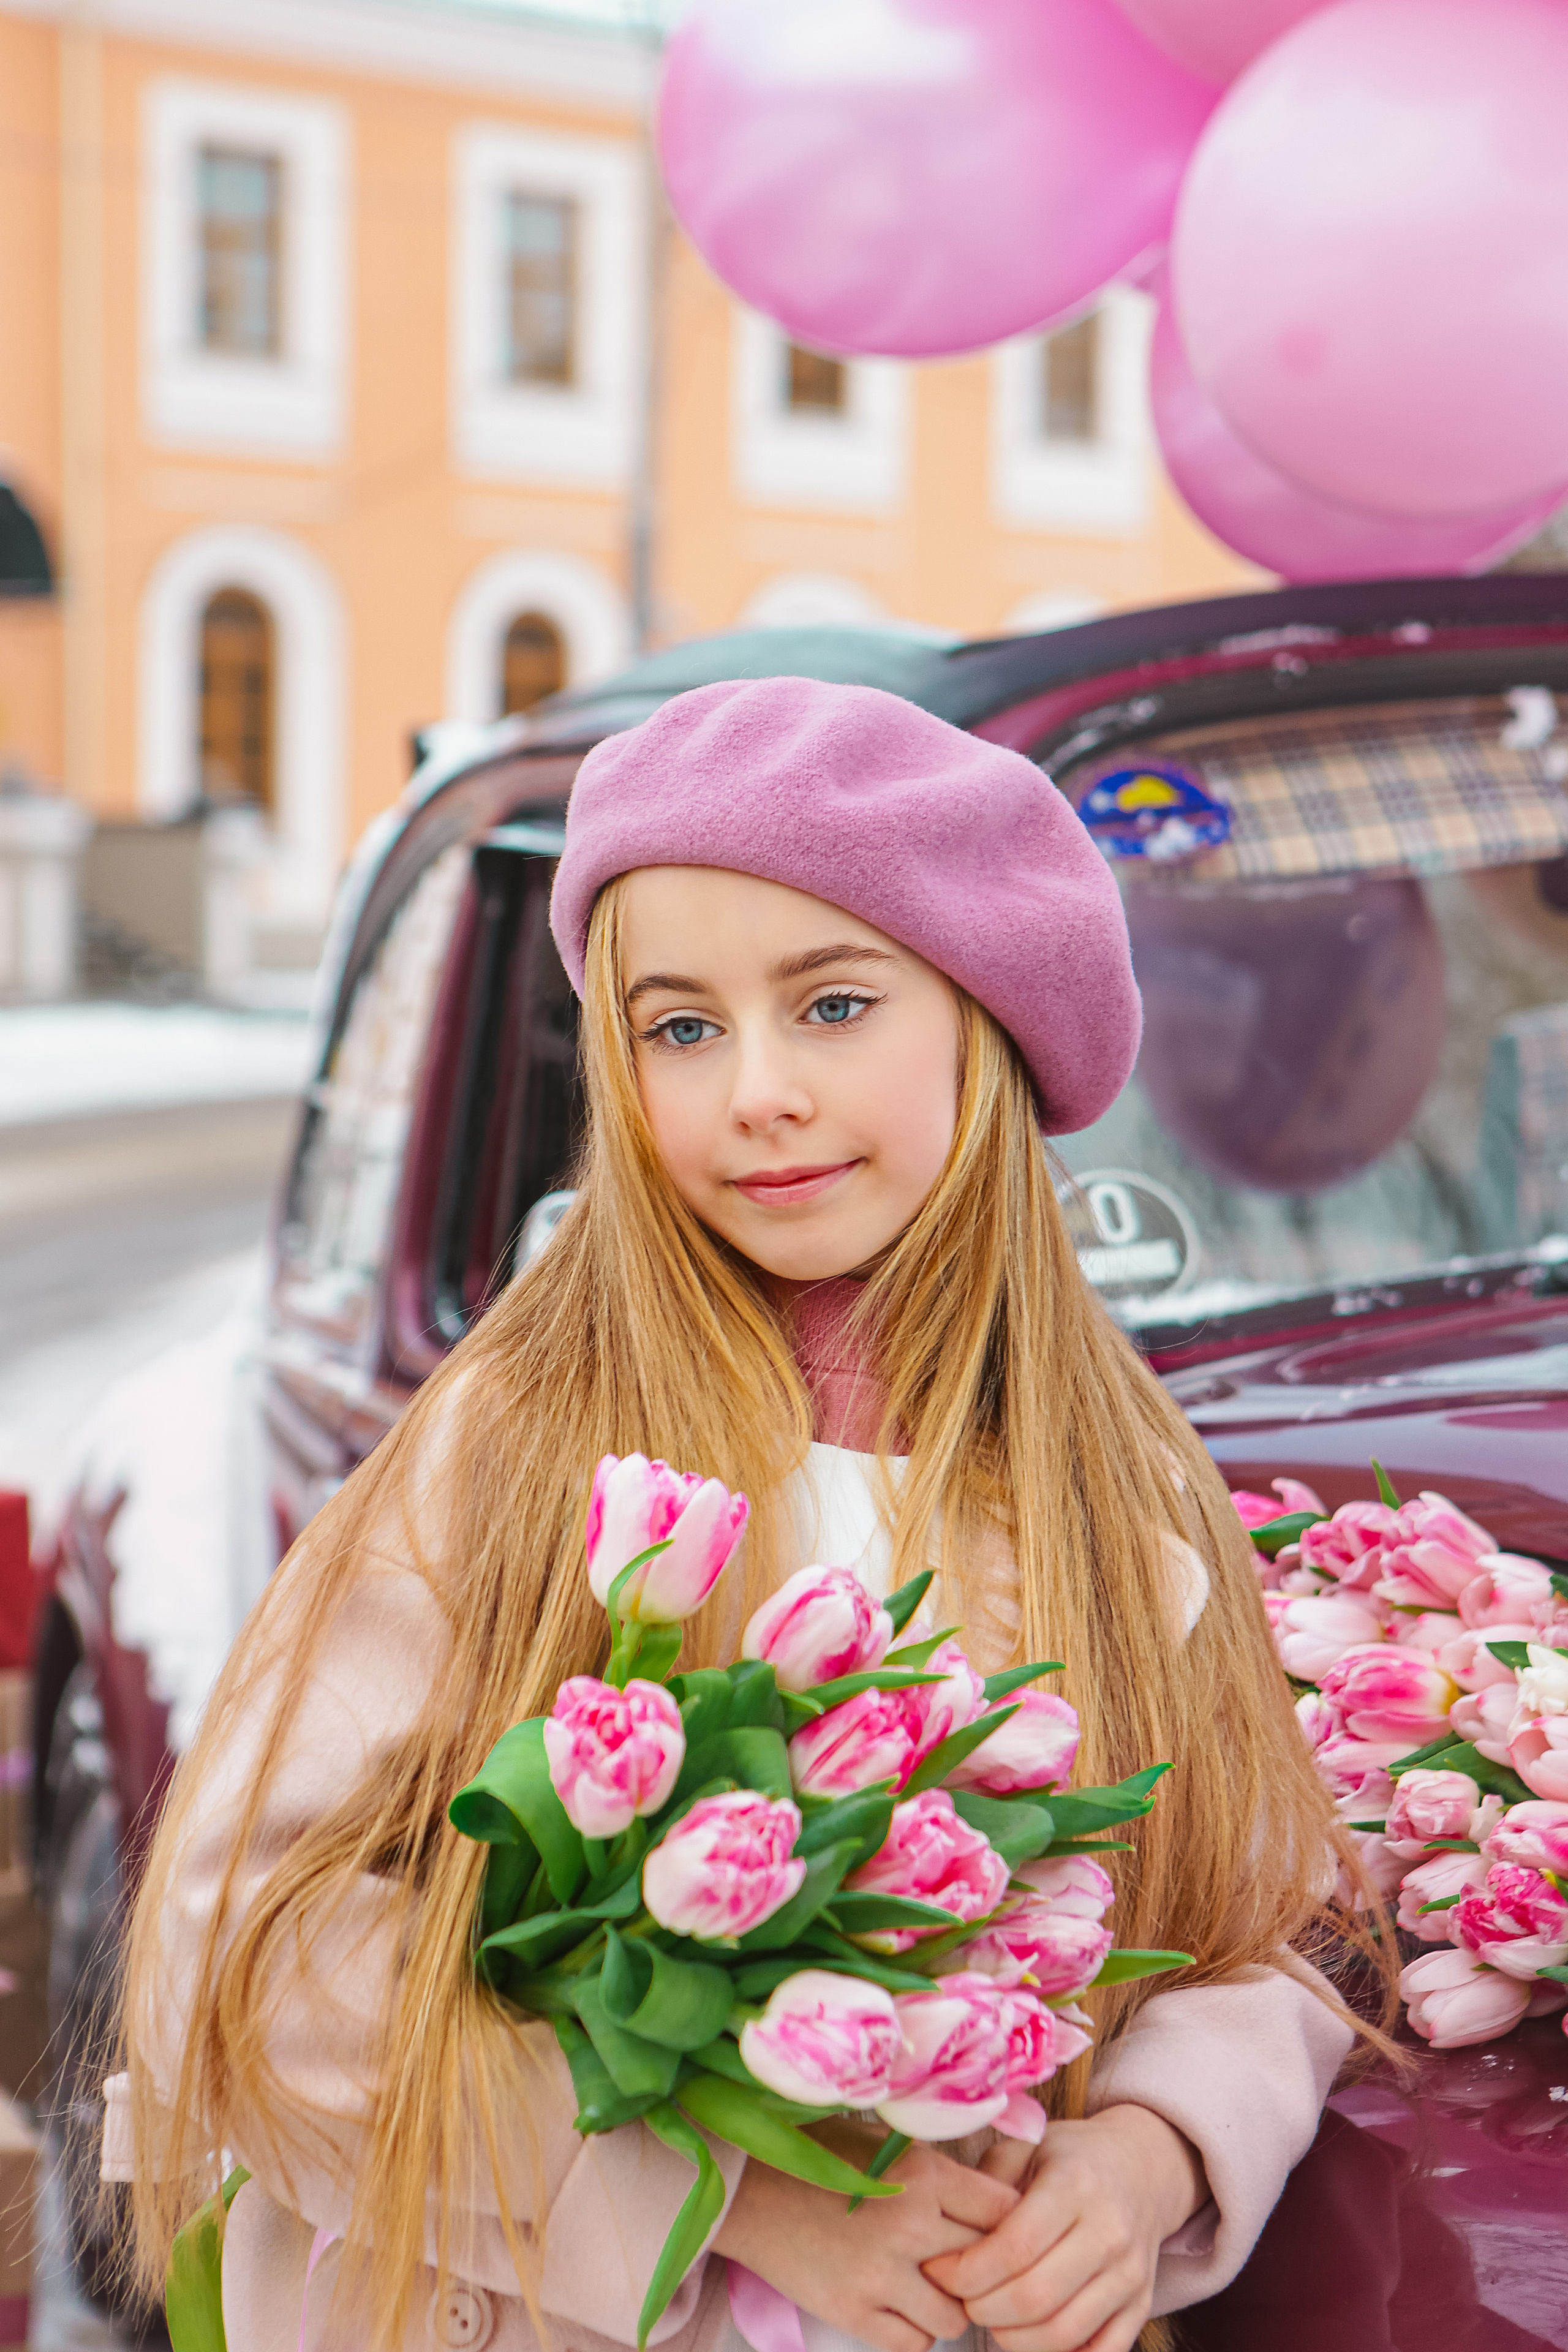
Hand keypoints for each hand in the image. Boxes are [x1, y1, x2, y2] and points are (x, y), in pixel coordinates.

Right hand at [713, 2126, 1019, 2351]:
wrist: (749, 2186)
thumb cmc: (821, 2156)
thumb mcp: (887, 2147)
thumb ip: (939, 2176)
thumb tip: (999, 2204)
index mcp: (922, 2173)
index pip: (1004, 2210)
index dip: (1009, 2222)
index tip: (1001, 2227)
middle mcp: (910, 2224)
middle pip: (986, 2263)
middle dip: (981, 2267)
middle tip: (965, 2262)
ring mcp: (881, 2274)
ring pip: (955, 2316)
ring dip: (948, 2305)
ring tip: (928, 2286)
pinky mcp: (853, 2312)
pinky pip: (915, 2344)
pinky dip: (915, 2332)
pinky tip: (901, 2308)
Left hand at [923, 2106, 1206, 2351]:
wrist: (1140, 2168)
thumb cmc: (1070, 2159)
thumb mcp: (1025, 2148)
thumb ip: (985, 2186)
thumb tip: (946, 2235)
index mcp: (1075, 2184)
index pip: (1014, 2247)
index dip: (967, 2271)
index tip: (938, 2270)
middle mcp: (1109, 2231)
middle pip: (1034, 2297)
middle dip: (982, 2308)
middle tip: (960, 2298)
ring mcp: (1130, 2273)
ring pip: (1062, 2333)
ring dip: (1011, 2337)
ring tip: (989, 2315)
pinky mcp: (1142, 2304)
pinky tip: (1029, 2332)